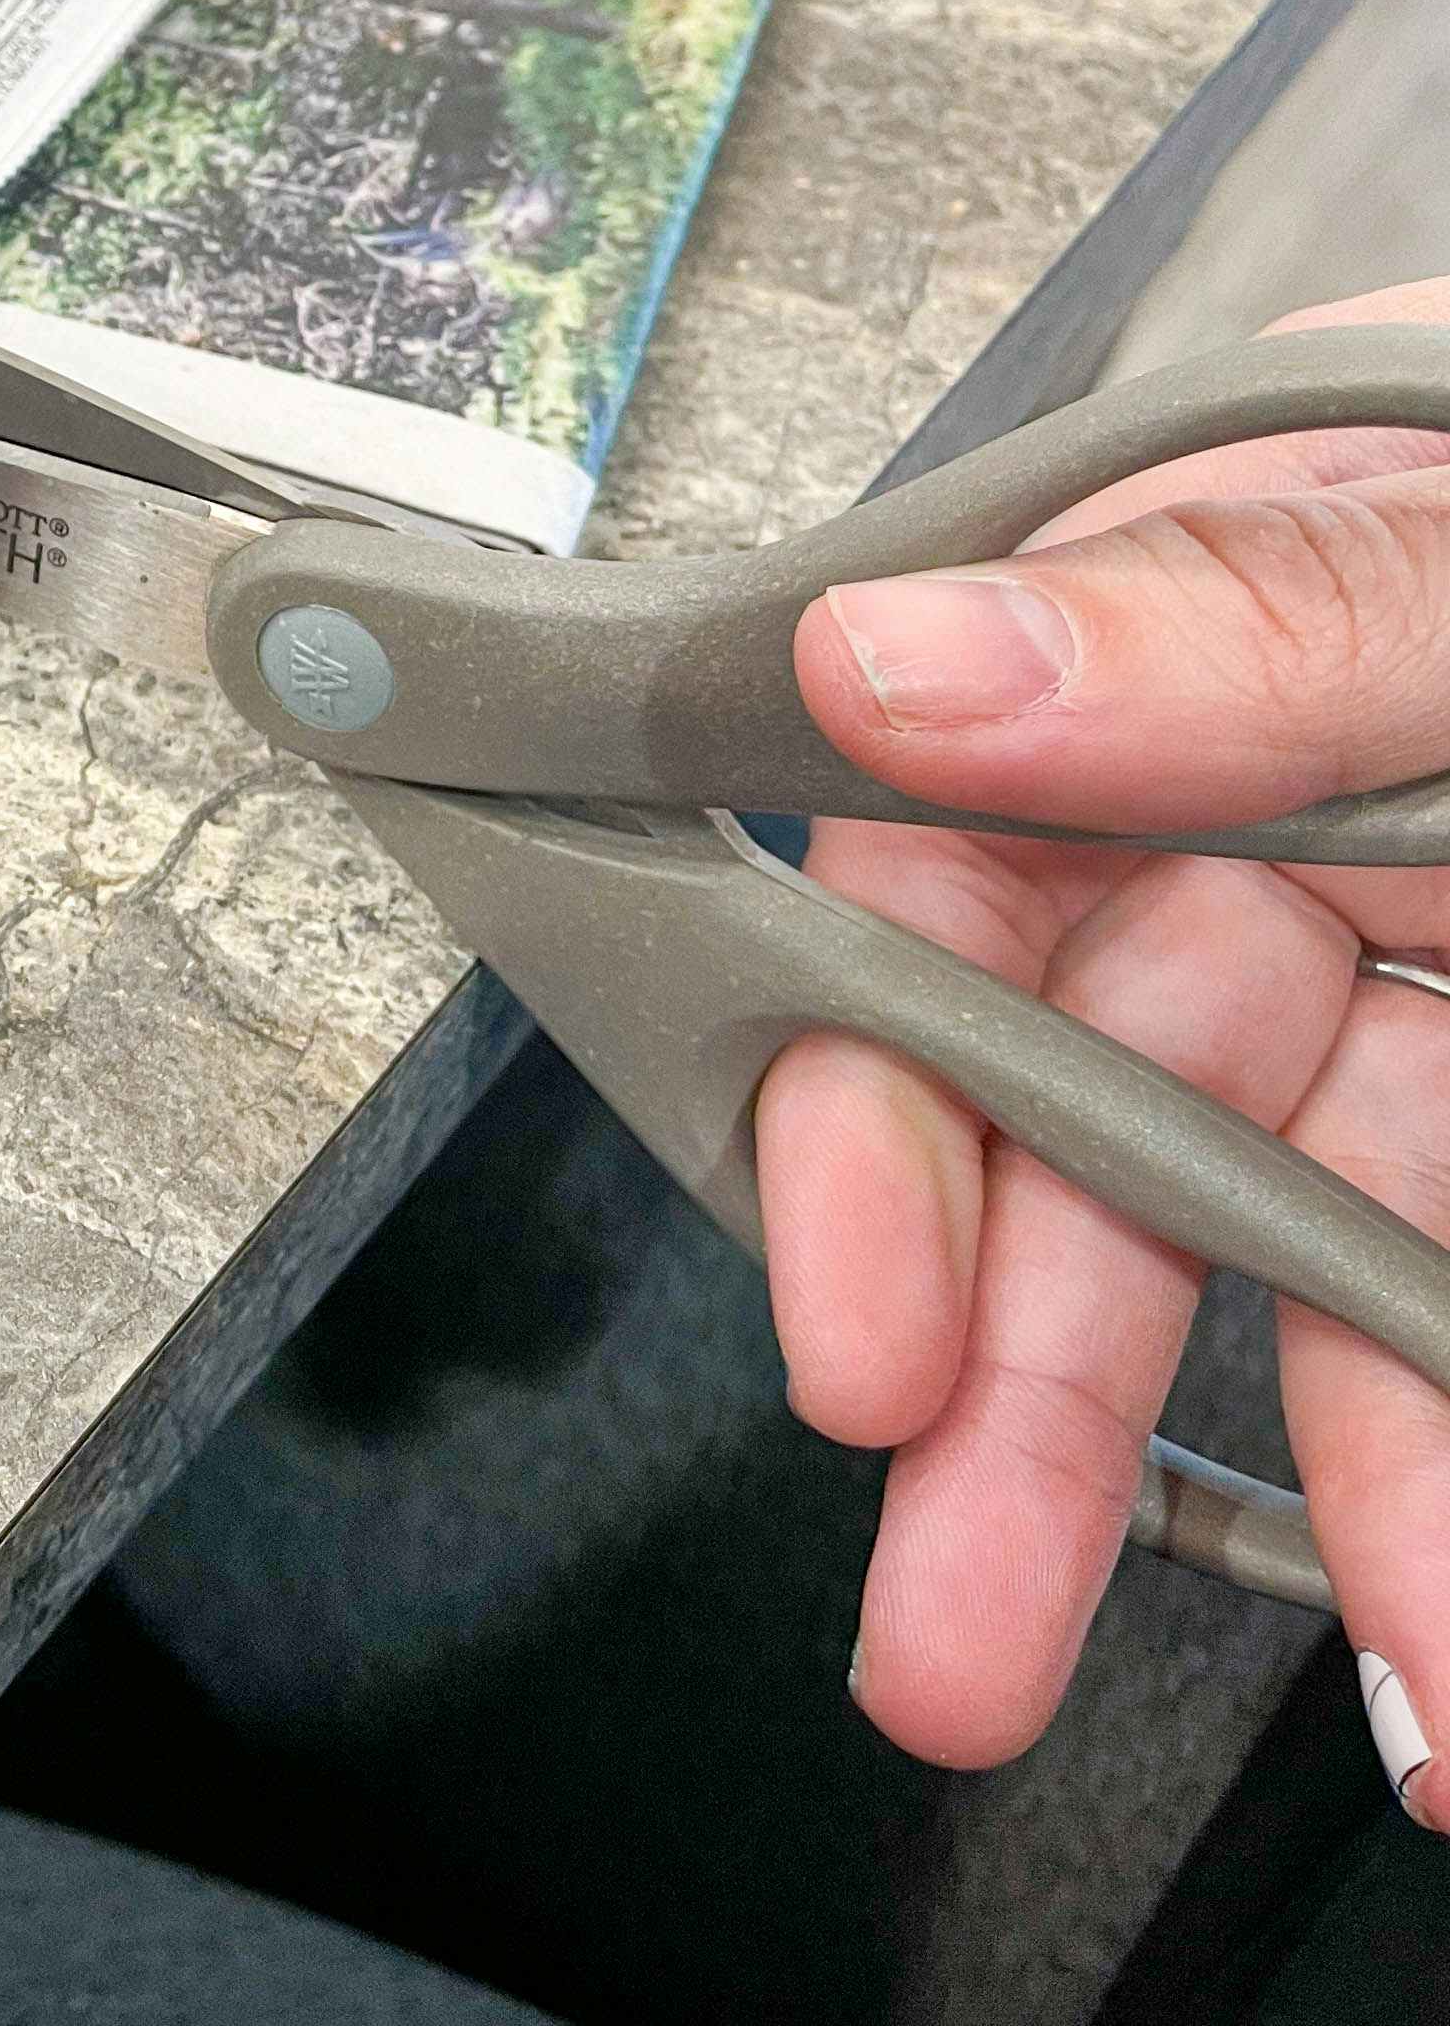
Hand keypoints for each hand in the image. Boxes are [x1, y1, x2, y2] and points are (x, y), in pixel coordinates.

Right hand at [774, 280, 1449, 1814]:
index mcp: (1274, 585)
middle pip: (1110, 1089)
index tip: (867, 1316)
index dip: (879, 1091)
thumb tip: (893, 664)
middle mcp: (1336, 780)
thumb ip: (1260, 608)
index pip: (962, 842)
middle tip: (955, 1608)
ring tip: (1415, 1677)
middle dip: (1037, 1371)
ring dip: (1333, 1474)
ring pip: (1322, 1234)